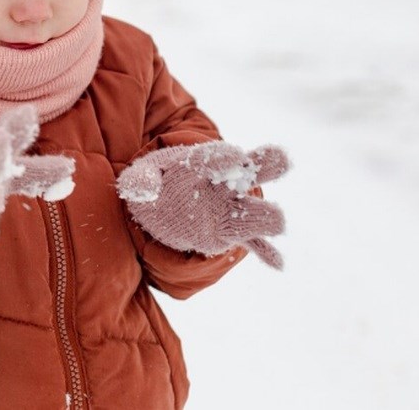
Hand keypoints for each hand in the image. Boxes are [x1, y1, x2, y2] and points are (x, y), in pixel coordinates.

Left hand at [117, 142, 288, 268]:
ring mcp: (231, 208)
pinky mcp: (230, 232)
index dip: (226, 157)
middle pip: (254, 169)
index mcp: (201, 162)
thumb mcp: (138, 177)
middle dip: (268, 164)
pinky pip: (254, 243)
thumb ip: (140, 181)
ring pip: (256, 211)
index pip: (215, 156)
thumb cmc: (154, 182)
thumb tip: (146, 190)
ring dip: (266, 216)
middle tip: (280, 161)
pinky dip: (265, 252)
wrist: (161, 202)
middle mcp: (225, 182)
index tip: (237, 157)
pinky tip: (277, 263)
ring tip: (274, 223)